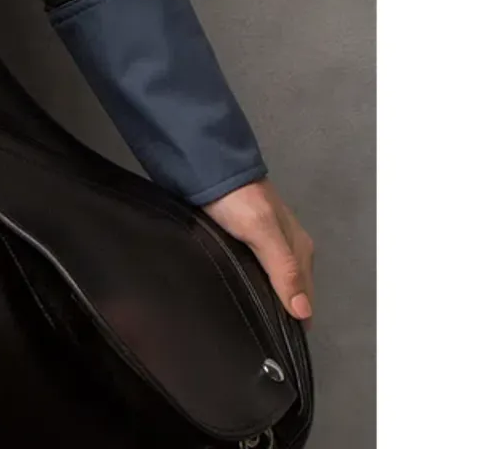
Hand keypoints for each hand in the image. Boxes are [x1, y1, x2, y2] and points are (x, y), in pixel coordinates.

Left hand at [200, 176, 315, 325]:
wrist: (207, 164)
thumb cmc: (236, 198)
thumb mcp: (262, 231)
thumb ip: (283, 268)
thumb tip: (303, 312)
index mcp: (299, 249)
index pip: (304, 298)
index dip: (295, 321)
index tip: (279, 346)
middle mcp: (287, 248)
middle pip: (290, 291)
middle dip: (280, 313)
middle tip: (259, 339)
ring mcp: (265, 243)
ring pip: (271, 281)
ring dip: (263, 298)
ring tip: (246, 323)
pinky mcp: (243, 239)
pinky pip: (253, 270)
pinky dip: (249, 284)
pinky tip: (236, 294)